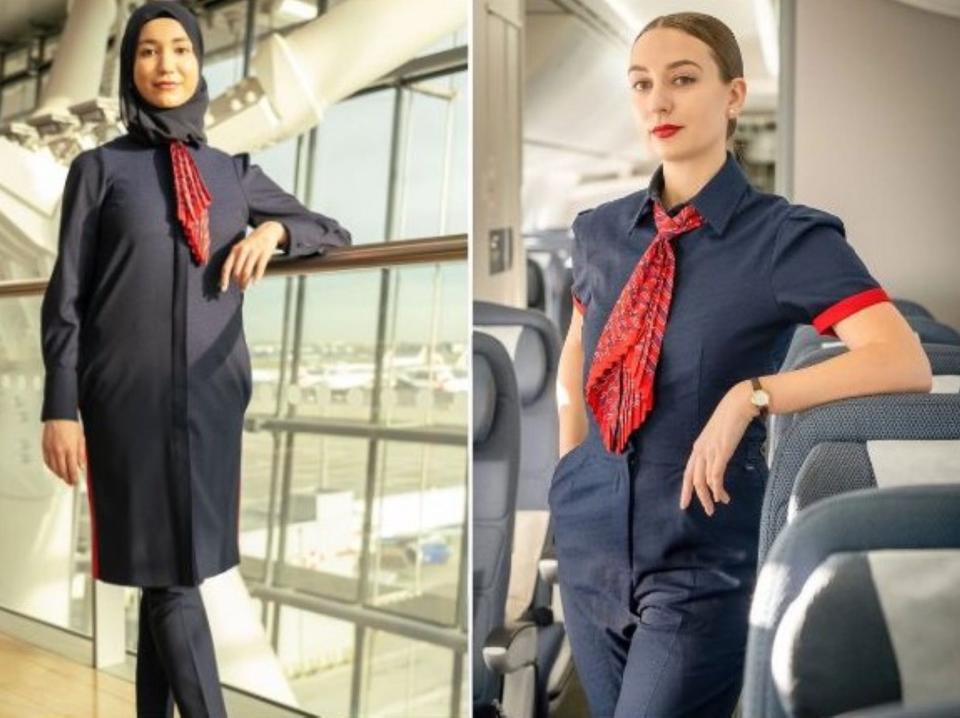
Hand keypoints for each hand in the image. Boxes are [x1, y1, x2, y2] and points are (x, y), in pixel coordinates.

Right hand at [42, 419, 86, 486]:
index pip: (72, 468)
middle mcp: (59, 451)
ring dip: (59, 474)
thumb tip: (82, 465)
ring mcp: (50, 450)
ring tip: (63, 477)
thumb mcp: (81, 439)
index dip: (74, 477)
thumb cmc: (71, 425)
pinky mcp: (44, 447)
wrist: (59, 416)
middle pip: (62, 470)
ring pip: (53, 468)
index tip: (76, 482)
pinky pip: (47, 461)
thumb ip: (81, 454)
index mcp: (70, 449)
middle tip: (70, 482)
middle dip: (66, 478)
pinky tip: (55, 469)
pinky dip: (51, 467)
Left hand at [220, 221, 286, 291]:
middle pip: (237, 272)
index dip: (224, 279)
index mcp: (235, 250)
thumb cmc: (252, 243)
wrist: (268, 231)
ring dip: (246, 282)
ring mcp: (254, 251)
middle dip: (238, 282)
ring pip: (247, 272)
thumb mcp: (241, 248)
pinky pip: (259, 269)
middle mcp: (243, 250)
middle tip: (240, 288)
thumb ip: (235, 260)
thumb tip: (229, 277)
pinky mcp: (264, 253)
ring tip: (246, 287)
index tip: (224, 289)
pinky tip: (255, 283)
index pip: (226, 267)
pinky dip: (257, 277)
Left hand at [680, 380, 756, 515]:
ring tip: (718, 505)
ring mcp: (709, 451)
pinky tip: (722, 496)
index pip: (687, 472)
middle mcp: (700, 450)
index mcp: (698, 447)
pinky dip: (718, 488)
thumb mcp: (718, 437)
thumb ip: (715, 449)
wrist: (737, 406)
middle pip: (693, 479)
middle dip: (697, 497)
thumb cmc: (730, 419)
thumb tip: (718, 461)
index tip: (684, 503)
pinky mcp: (720, 452)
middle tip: (706, 511)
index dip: (685, 489)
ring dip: (711, 496)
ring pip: (703, 480)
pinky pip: (715, 475)